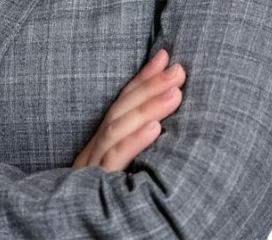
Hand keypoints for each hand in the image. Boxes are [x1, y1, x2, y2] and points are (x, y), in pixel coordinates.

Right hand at [71, 48, 185, 170]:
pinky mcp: (98, 182)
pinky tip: (155, 128)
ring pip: (117, 129)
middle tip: (178, 71)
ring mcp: (93, 166)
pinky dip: (134, 141)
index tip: (165, 57)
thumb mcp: (124, 170)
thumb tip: (166, 120)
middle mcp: (94, 150)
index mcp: (100, 145)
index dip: (143, 79)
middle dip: (150, 87)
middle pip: (120, 110)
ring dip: (148, 108)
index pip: (122, 104)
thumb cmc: (105, 213)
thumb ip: (139, 144)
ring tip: (175, 93)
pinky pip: (115, 158)